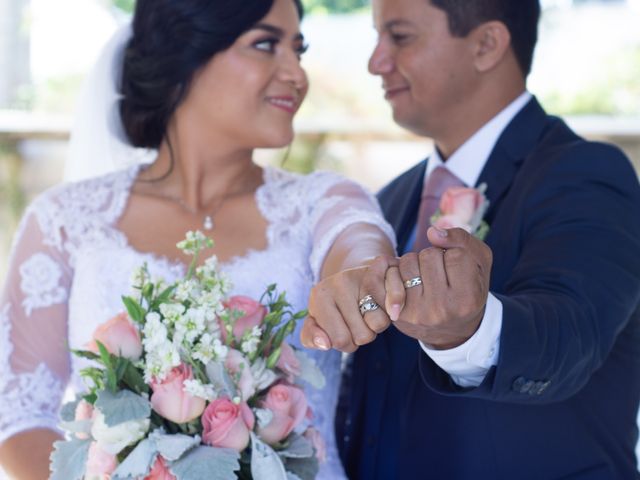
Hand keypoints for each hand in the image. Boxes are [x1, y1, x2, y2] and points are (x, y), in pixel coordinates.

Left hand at [300, 255, 403, 351]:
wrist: (355, 278)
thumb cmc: (335, 307)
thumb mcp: (316, 321)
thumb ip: (310, 336)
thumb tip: (324, 344)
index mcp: (320, 296)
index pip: (341, 340)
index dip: (347, 343)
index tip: (344, 329)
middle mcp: (340, 282)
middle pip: (363, 336)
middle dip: (363, 334)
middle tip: (358, 319)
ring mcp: (361, 273)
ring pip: (380, 323)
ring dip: (378, 324)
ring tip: (370, 311)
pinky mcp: (383, 267)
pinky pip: (396, 297)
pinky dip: (396, 305)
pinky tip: (388, 304)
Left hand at [392, 226, 492, 348]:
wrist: (453, 329)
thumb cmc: (468, 288)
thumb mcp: (479, 262)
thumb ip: (461, 239)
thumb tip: (432, 232)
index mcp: (467, 298)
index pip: (456, 254)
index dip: (456, 254)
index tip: (458, 269)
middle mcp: (441, 309)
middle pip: (428, 255)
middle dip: (434, 257)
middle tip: (440, 273)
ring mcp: (417, 312)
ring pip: (407, 262)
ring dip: (415, 263)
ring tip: (426, 278)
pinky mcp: (398, 313)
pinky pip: (386, 275)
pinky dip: (393, 270)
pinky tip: (403, 279)